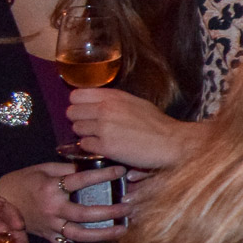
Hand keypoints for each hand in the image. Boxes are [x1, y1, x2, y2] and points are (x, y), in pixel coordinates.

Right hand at [0, 163, 129, 242]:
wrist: (4, 201)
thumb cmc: (27, 181)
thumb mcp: (45, 169)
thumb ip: (68, 169)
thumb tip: (96, 165)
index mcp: (51, 189)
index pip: (81, 181)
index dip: (102, 175)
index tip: (121, 170)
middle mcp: (52, 210)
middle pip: (84, 214)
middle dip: (109, 212)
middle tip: (129, 207)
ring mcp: (51, 226)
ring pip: (78, 235)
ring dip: (102, 235)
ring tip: (123, 230)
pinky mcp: (49, 237)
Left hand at [67, 88, 196, 169]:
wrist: (170, 142)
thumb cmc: (157, 124)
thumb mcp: (136, 103)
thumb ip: (114, 101)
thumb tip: (96, 104)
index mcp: (114, 97)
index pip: (76, 95)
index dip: (79, 104)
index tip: (86, 111)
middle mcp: (105, 109)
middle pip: (72, 112)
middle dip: (80, 120)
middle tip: (92, 126)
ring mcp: (104, 128)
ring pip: (76, 129)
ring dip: (86, 134)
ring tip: (101, 137)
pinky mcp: (105, 146)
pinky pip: (84, 145)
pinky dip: (92, 147)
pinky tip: (105, 147)